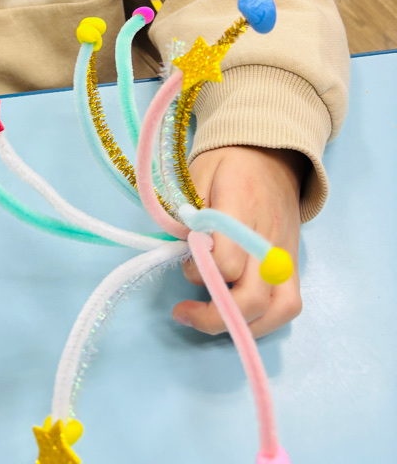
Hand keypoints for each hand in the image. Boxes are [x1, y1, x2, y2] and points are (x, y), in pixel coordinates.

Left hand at [172, 146, 304, 336]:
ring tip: (211, 321)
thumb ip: (189, 214)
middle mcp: (269, 238)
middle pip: (251, 298)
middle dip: (213, 316)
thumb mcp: (197, 174)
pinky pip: (288, 305)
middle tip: (184, 312)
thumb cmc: (227, 162)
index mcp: (242, 208)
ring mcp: (286, 254)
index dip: (199, 270)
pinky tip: (238, 318)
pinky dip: (265, 321)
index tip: (184, 260)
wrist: (270, 152)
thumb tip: (184, 252)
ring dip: (241, 326)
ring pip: (276, 311)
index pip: (226, 261)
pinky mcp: (293, 265)